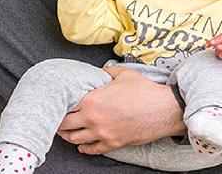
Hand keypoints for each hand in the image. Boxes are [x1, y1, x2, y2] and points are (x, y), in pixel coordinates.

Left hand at [57, 66, 185, 153]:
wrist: (164, 109)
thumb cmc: (144, 91)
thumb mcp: (122, 74)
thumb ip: (106, 72)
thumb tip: (99, 72)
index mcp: (92, 100)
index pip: (66, 106)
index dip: (60, 105)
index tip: (59, 104)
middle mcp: (93, 119)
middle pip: (66, 125)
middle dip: (59, 122)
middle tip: (57, 119)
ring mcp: (103, 134)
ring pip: (75, 139)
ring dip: (68, 136)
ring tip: (65, 132)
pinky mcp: (113, 144)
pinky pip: (92, 150)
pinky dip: (84, 148)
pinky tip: (81, 145)